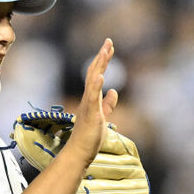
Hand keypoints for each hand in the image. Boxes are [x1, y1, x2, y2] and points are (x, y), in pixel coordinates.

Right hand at [69, 38, 117, 164]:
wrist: (80, 152)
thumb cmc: (90, 136)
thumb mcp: (102, 116)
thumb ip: (108, 104)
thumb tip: (114, 91)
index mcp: (91, 98)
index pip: (96, 74)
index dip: (103, 60)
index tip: (109, 47)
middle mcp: (88, 98)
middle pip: (94, 72)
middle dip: (102, 57)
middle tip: (108, 42)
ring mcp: (88, 105)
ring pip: (93, 81)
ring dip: (99, 66)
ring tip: (105, 52)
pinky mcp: (90, 114)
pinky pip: (92, 98)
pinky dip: (96, 86)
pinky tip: (101, 76)